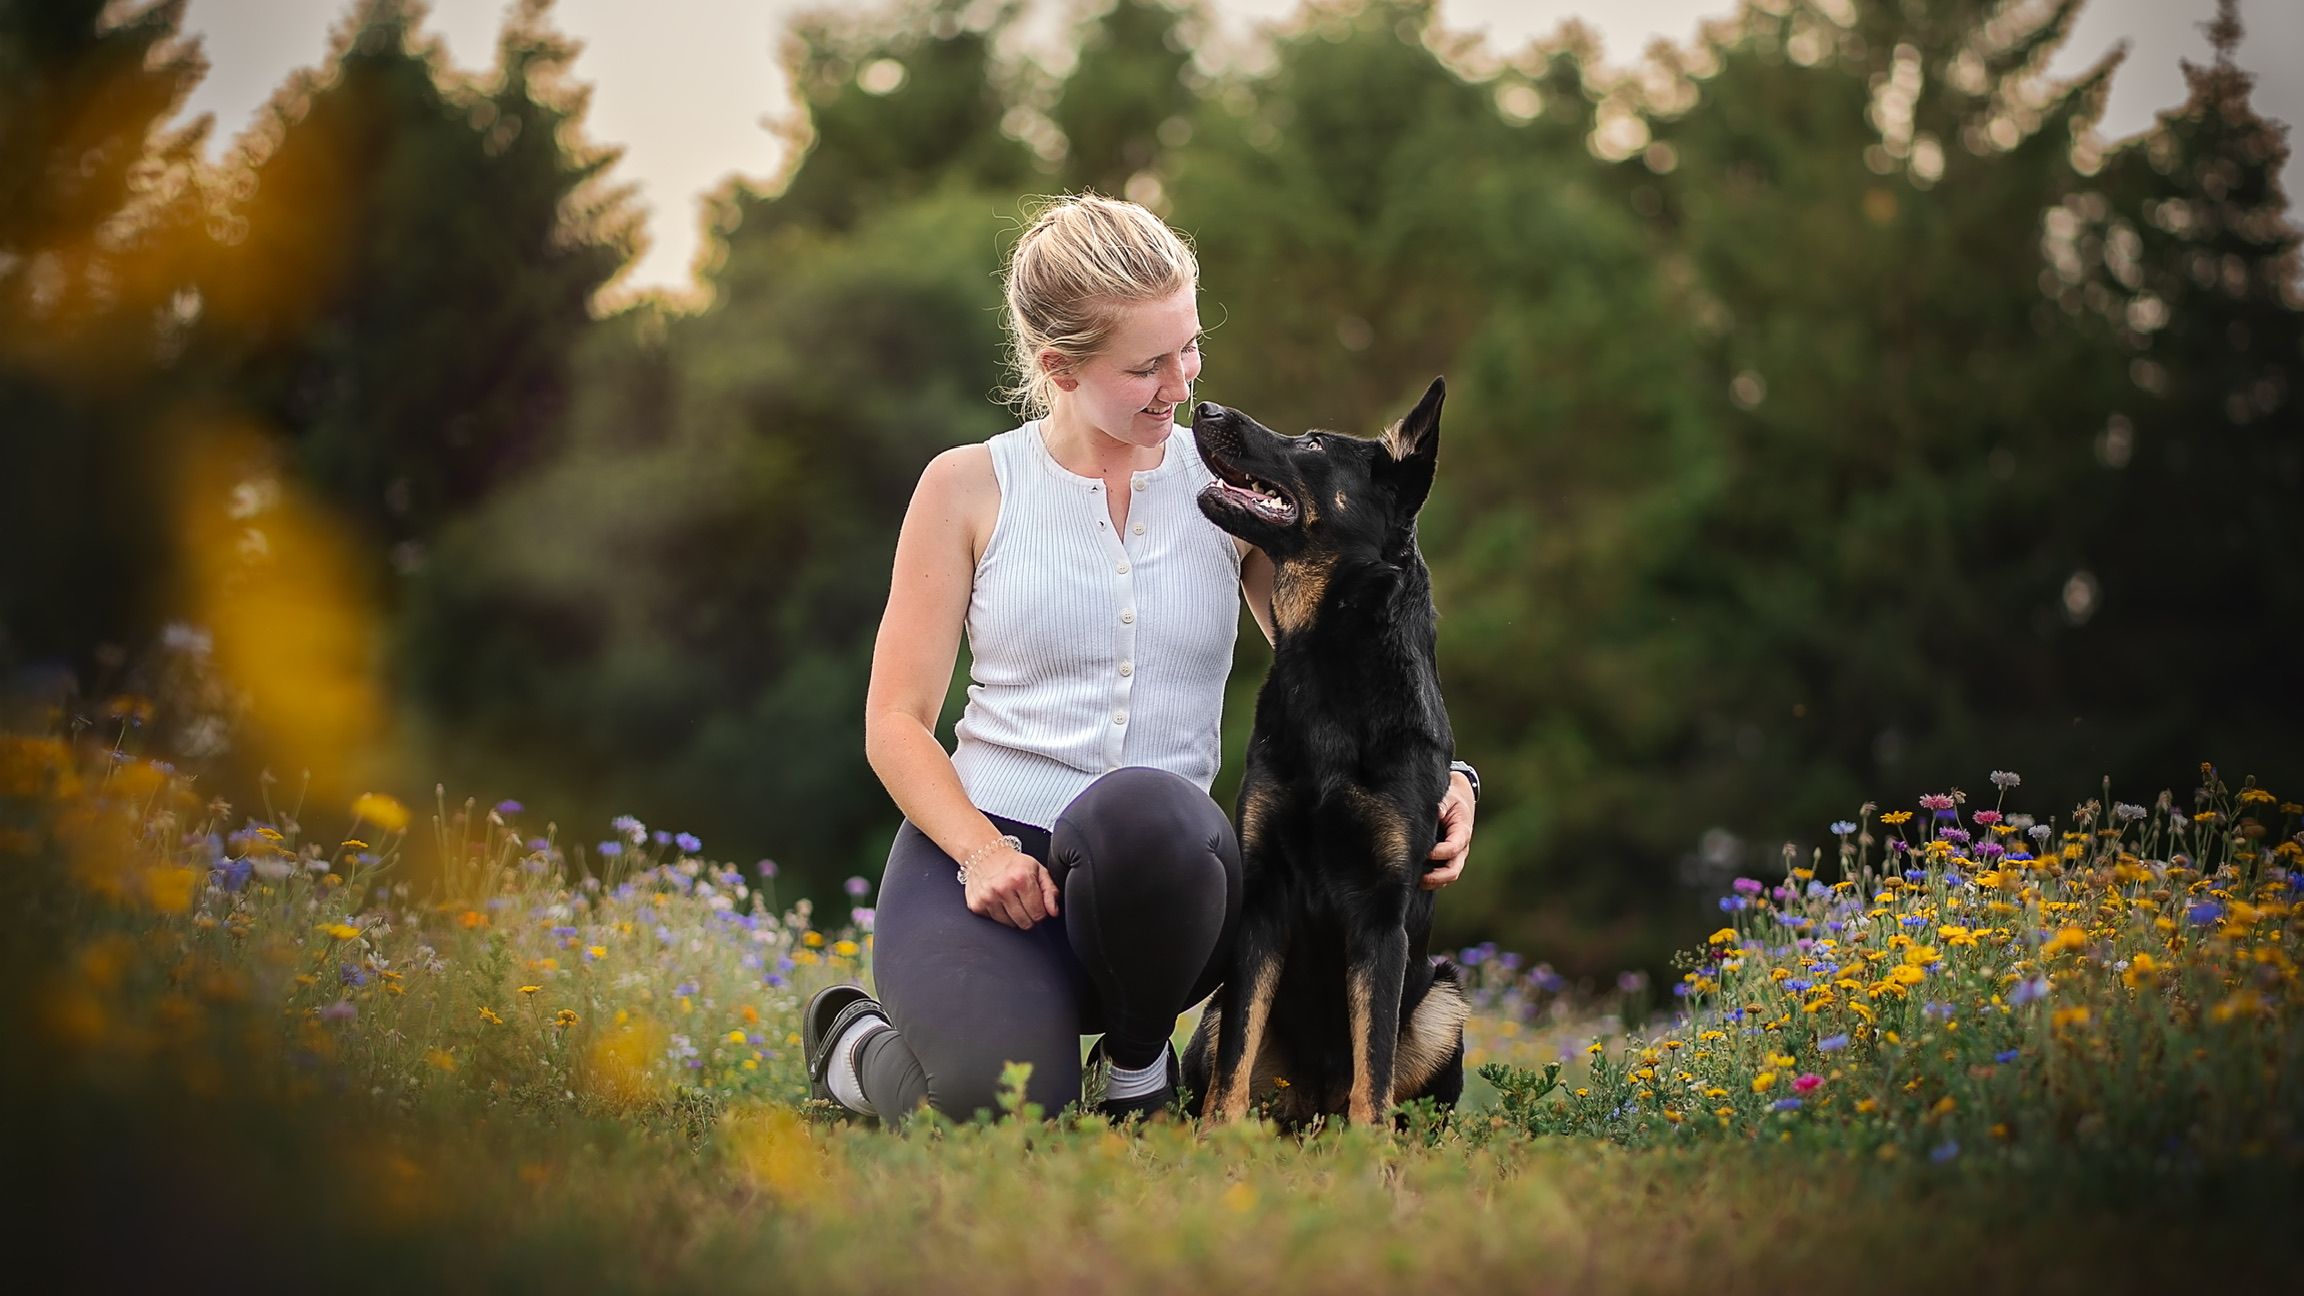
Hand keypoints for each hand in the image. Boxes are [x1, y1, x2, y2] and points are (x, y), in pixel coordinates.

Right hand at [962, 839, 1061, 928]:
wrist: (984, 853)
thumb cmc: (1013, 863)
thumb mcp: (1038, 870)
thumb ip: (1050, 891)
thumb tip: (1053, 911)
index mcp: (1021, 878)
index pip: (1038, 914)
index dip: (1041, 912)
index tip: (1037, 904)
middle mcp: (1002, 888)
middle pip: (1025, 923)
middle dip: (1029, 916)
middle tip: (1025, 903)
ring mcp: (987, 897)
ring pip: (1009, 925)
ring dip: (1013, 917)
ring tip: (1011, 900)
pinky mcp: (976, 905)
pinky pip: (994, 921)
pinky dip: (999, 915)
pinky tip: (999, 901)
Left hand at [1424, 770, 1476, 889]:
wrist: (1459, 797)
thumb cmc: (1451, 796)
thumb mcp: (1448, 796)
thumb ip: (1442, 804)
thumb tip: (1436, 812)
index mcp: (1463, 832)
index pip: (1453, 848)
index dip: (1439, 853)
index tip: (1424, 851)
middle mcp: (1461, 848)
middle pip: (1453, 870)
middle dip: (1436, 877)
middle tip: (1418, 877)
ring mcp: (1455, 856)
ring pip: (1447, 877)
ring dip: (1432, 881)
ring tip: (1414, 880)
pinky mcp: (1447, 859)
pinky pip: (1441, 875)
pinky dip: (1430, 879)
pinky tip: (1415, 877)